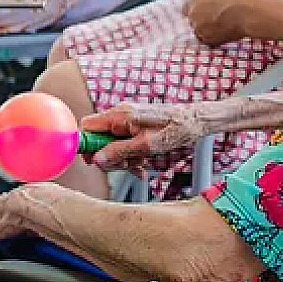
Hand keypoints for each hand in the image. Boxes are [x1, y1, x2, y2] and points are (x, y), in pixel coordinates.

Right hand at [80, 103, 206, 173]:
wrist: (195, 122)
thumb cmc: (175, 129)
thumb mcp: (145, 146)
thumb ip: (119, 152)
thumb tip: (97, 159)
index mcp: (119, 116)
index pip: (87, 126)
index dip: (87, 145)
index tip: (95, 161)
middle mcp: (120, 116)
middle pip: (98, 139)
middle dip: (109, 157)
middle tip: (124, 167)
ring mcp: (127, 121)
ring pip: (111, 144)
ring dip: (122, 160)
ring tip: (137, 167)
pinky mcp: (135, 127)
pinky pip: (123, 144)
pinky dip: (130, 156)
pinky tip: (141, 166)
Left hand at [183, 0, 266, 45]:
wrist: (249, 13)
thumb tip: (210, 4)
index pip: (186, 8)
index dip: (194, 11)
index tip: (201, 13)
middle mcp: (193, 14)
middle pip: (192, 20)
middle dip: (201, 21)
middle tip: (216, 20)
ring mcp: (199, 28)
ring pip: (199, 31)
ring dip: (207, 30)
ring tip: (223, 26)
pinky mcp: (207, 40)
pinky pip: (207, 40)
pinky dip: (214, 38)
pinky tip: (225, 32)